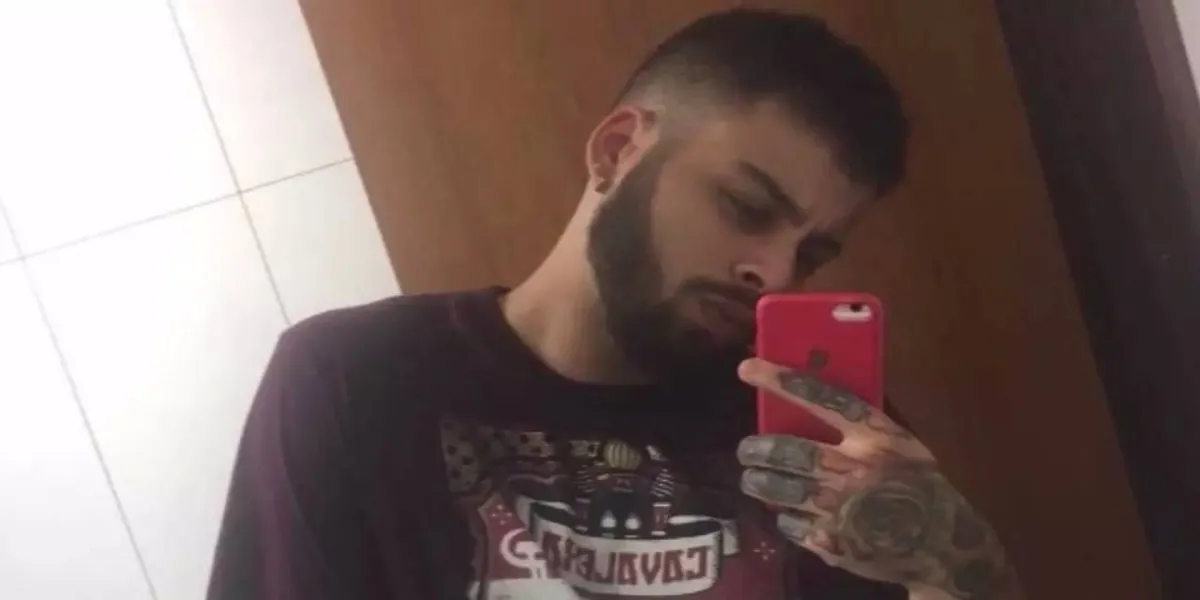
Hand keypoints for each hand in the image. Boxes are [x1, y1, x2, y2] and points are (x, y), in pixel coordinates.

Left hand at [735, 358, 1020, 599]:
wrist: (947, 546)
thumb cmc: (923, 485)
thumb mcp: (904, 444)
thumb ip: (864, 425)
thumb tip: (811, 398)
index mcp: (876, 437)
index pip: (823, 398)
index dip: (783, 380)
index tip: (748, 368)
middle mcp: (854, 469)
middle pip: (788, 450)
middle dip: (757, 448)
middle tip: (747, 449)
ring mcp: (841, 508)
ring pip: (780, 489)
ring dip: (759, 482)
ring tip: (753, 478)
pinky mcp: (833, 542)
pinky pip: (791, 524)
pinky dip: (784, 516)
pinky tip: (787, 512)